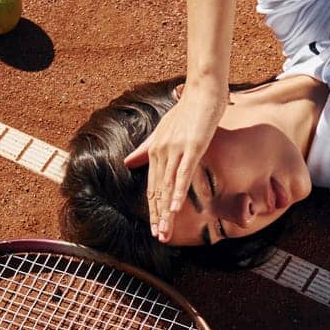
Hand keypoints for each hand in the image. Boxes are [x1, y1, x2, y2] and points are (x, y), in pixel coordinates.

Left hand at [124, 76, 228, 239]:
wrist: (203, 91)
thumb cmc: (187, 111)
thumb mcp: (163, 130)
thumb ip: (144, 148)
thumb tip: (127, 161)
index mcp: (155, 151)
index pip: (153, 186)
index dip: (154, 209)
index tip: (156, 227)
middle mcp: (161, 152)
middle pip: (158, 191)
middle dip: (159, 217)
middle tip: (160, 237)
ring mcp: (175, 150)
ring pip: (168, 186)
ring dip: (166, 211)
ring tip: (165, 231)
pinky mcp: (192, 146)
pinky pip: (183, 173)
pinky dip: (178, 191)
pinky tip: (174, 207)